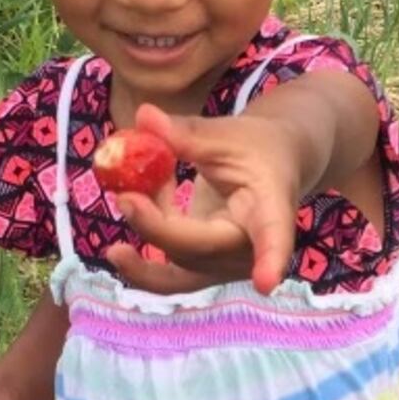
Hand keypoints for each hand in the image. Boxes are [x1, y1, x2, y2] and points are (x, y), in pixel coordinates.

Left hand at [107, 102, 305, 297]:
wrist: (269, 167)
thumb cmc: (258, 148)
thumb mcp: (228, 135)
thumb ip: (187, 133)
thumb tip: (144, 116)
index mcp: (272, 213)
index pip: (273, 239)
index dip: (270, 260)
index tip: (265, 283)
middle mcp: (251, 250)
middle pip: (200, 252)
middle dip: (157, 228)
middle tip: (125, 195)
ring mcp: (224, 266)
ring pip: (175, 270)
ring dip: (145, 226)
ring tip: (128, 188)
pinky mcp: (202, 269)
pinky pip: (164, 273)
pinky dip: (144, 234)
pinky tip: (136, 198)